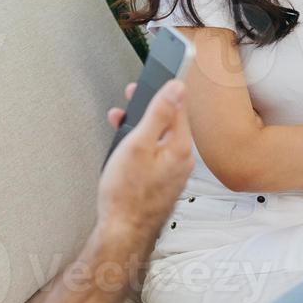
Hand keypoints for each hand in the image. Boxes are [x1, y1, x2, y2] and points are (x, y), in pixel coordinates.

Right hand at [95, 81, 193, 258]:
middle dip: (150, 106)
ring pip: (161, 139)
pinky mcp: (163, 184)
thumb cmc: (126, 192)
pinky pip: (157, 155)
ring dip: (142, 126)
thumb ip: (159, 113)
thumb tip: (177, 86)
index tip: (161, 70)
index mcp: (179, 147)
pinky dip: (143, 145)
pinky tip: (126, 149)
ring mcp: (174, 174)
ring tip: (120, 122)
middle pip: (170, 122)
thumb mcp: (138, 145)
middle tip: (131, 95)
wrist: (122, 233)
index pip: (179, 106)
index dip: (165, 87)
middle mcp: (182, 160)